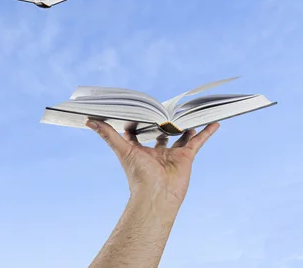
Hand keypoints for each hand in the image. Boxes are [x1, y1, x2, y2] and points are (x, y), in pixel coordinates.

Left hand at [86, 120, 218, 210]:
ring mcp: (172, 154)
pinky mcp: (186, 157)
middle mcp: (155, 151)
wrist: (157, 196)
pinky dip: (206, 133)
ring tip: (190, 112)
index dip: (135, 122)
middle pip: (159, 132)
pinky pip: (198, 142)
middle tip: (164, 106)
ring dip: (185, 126)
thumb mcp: (122, 150)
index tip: (135, 108)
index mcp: (140, 149)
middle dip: (162, 122)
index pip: (136, 132)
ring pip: (180, 136)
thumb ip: (107, 134)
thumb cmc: (138, 176)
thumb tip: (88, 120)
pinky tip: (214, 123)